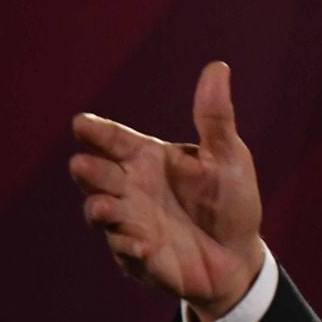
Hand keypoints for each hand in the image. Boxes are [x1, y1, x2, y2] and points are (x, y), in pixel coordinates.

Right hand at [70, 61, 265, 321]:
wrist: (239, 255)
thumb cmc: (231, 200)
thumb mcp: (228, 157)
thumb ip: (215, 118)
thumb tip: (218, 67)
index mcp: (147, 158)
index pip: (113, 138)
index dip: (96, 130)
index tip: (82, 123)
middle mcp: (131, 187)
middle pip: (94, 174)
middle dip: (88, 171)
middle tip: (86, 166)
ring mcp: (129, 221)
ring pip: (99, 211)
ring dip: (100, 209)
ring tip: (107, 207)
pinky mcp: (137, 255)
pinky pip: (125, 250)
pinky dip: (130, 246)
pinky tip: (144, 245)